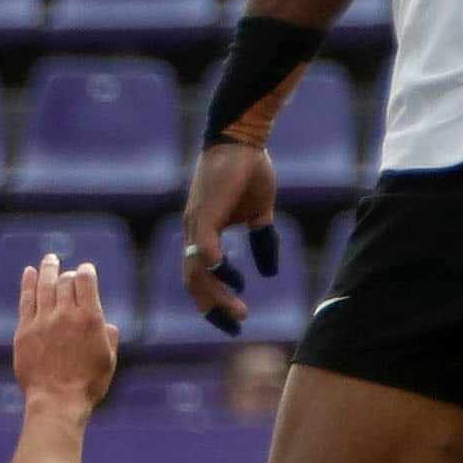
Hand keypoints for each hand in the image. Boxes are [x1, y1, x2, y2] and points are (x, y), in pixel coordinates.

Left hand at [13, 252, 119, 413]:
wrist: (56, 401)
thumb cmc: (87, 385)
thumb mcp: (109, 361)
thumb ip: (109, 337)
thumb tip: (108, 325)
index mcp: (90, 318)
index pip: (86, 281)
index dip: (86, 271)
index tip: (86, 269)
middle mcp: (66, 314)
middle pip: (65, 281)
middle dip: (68, 274)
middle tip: (68, 273)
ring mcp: (43, 321)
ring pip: (45, 286)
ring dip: (48, 269)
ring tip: (50, 259)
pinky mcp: (25, 331)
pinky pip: (26, 300)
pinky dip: (28, 284)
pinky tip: (30, 273)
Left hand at [179, 142, 280, 335]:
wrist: (243, 137)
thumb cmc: (248, 170)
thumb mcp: (260, 213)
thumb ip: (263, 242)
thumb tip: (270, 272)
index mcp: (202, 233)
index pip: (198, 277)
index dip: (212, 302)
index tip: (232, 321)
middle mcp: (193, 231)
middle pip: (192, 281)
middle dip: (212, 307)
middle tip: (236, 326)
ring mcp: (197, 221)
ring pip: (197, 270)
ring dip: (218, 294)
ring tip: (241, 310)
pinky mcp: (207, 210)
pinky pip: (203, 244)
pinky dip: (213, 264)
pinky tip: (230, 277)